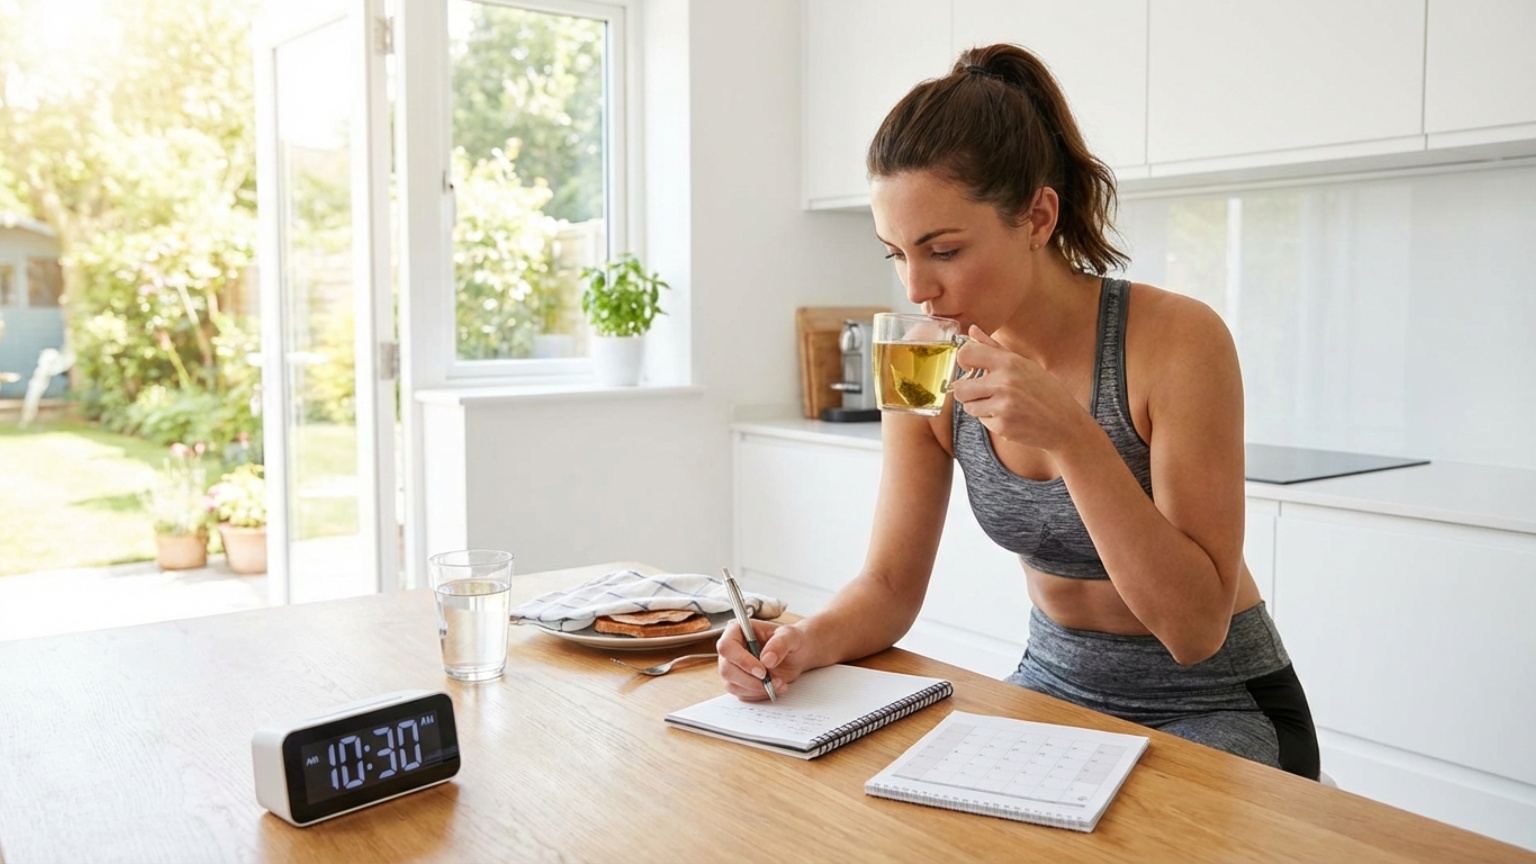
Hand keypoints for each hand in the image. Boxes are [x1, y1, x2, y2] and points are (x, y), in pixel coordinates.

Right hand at [716, 619, 809, 700]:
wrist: (796, 655)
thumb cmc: (790, 640)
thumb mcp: (790, 636)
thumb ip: (779, 644)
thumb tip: (767, 659)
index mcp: (737, 631)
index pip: (727, 646)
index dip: (742, 660)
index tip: (762, 671)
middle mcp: (731, 650)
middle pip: (727, 670)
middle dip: (751, 680)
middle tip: (773, 681)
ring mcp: (732, 667)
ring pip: (732, 685)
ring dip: (757, 689)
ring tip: (779, 683)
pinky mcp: (738, 682)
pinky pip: (741, 694)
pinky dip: (759, 694)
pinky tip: (774, 687)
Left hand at [950, 325, 1091, 450]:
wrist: (1065, 423)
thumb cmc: (1045, 391)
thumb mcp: (1024, 364)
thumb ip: (993, 347)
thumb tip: (971, 329)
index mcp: (1009, 362)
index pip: (967, 353)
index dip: (963, 361)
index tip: (970, 367)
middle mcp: (1004, 382)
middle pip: (960, 388)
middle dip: (966, 391)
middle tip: (982, 392)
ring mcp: (1002, 406)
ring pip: (968, 406)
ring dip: (980, 407)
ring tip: (1002, 404)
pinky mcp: (1002, 426)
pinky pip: (982, 421)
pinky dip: (992, 420)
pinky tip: (1010, 417)